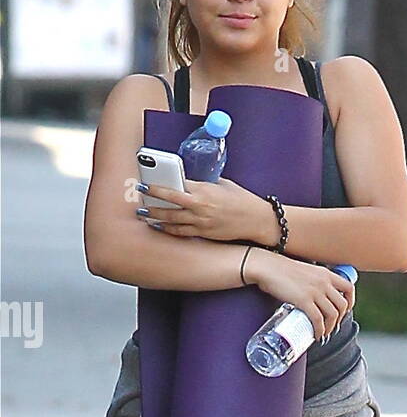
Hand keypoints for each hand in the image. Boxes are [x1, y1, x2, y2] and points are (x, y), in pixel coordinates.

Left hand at [136, 176, 274, 243]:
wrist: (257, 220)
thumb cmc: (242, 200)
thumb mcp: (223, 185)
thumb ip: (205, 184)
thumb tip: (190, 183)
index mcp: (204, 190)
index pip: (176, 186)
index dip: (159, 185)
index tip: (146, 183)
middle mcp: (201, 207)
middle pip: (169, 204)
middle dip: (152, 200)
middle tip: (139, 197)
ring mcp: (202, 222)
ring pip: (172, 220)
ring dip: (156, 216)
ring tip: (144, 213)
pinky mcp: (204, 233)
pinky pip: (182, 232)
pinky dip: (168, 229)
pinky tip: (159, 226)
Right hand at [246, 249, 354, 340]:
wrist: (268, 267)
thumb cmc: (281, 269)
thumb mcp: (305, 271)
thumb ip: (313, 281)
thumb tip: (314, 296)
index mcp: (326, 273)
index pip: (349, 287)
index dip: (351, 302)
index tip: (346, 310)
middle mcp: (324, 282)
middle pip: (342, 305)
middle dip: (340, 319)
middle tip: (332, 325)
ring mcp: (315, 292)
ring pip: (332, 315)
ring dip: (330, 327)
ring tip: (324, 333)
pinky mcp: (304, 301)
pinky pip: (318, 320)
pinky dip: (320, 330)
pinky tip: (317, 335)